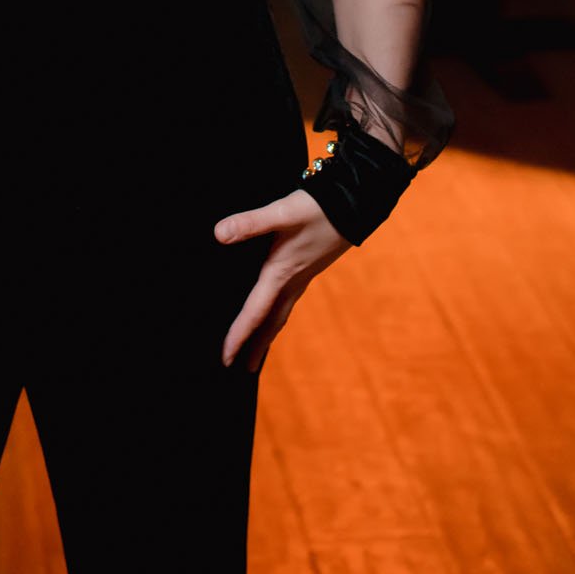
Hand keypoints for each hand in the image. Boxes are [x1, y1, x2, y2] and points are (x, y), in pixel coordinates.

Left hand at [214, 188, 347, 372]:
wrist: (355, 203)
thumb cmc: (319, 208)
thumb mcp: (282, 213)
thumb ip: (250, 223)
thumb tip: (219, 234)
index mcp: (280, 274)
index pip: (255, 313)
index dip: (238, 336)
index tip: (225, 359)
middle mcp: (292, 282)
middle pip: (271, 323)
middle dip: (256, 347)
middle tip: (243, 370)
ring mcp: (302, 277)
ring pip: (281, 314)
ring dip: (268, 334)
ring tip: (258, 351)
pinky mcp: (308, 268)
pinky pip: (288, 301)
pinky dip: (277, 314)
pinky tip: (276, 308)